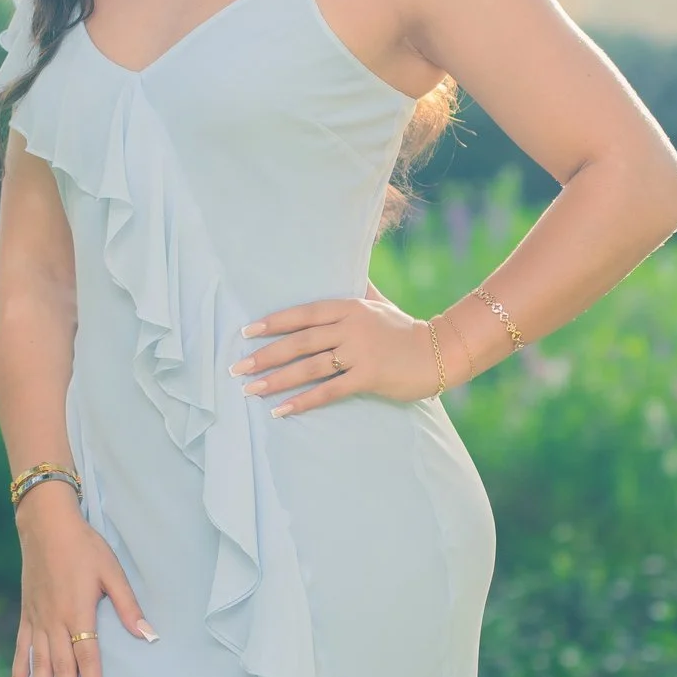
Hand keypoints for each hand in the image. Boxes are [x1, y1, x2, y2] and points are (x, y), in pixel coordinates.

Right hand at [10, 487, 151, 676]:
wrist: (45, 524)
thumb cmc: (84, 546)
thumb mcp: (112, 571)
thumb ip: (128, 606)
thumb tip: (149, 635)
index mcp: (78, 612)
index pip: (87, 659)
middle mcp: (54, 622)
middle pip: (61, 671)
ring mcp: (36, 621)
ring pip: (38, 668)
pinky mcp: (26, 617)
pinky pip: (20, 653)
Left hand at [233, 291, 446, 415]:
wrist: (439, 352)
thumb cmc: (403, 329)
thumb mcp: (379, 303)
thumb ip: (358, 289)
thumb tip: (345, 265)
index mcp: (349, 307)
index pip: (303, 313)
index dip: (273, 322)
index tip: (246, 331)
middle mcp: (350, 327)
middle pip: (299, 341)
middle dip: (265, 355)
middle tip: (237, 367)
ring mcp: (359, 352)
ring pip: (309, 366)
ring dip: (276, 380)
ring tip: (251, 390)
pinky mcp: (368, 377)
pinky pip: (329, 391)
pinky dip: (303, 401)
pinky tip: (282, 410)